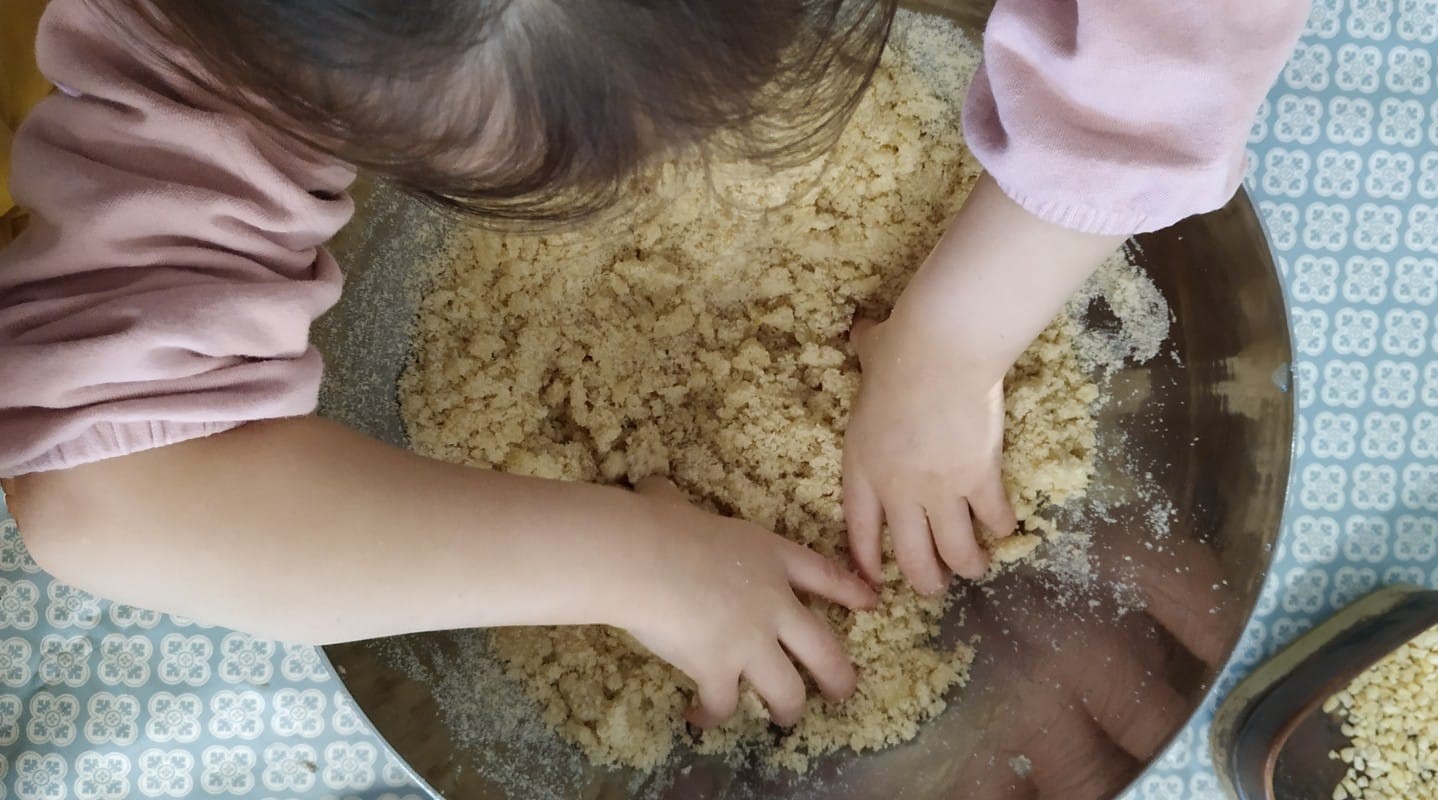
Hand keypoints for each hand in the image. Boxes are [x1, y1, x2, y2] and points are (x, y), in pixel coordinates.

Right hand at [620, 477, 877, 728]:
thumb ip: (673, 501)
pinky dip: (713, 714)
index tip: (872, 602)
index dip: (850, 590)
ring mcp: (751, 642)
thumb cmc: (661, 524)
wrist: (644, 557)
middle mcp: (773, 604)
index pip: (823, 574)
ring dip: (788, 709)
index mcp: (770, 556)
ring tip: (783, 718)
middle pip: (825, 650)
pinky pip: (724, 704)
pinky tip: (699, 716)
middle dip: (838, 677)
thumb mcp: (678, 505)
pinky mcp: (720, 670)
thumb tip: (652, 489)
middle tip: (841, 691)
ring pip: (789, 691)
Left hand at [843, 314, 1016, 593]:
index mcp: (862, 465)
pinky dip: (1002, 527)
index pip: (859, 528)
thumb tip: (860, 331)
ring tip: (974, 569)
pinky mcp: (979, 480)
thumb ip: (864, 352)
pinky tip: (1007, 528)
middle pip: (911, 555)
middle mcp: (898, 490)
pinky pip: (993, 517)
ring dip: (967, 564)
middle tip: (933, 589)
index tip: (873, 581)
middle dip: (924, 580)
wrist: (940, 354)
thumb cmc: (899, 350)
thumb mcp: (867, 356)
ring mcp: (940, 490)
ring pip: (955, 550)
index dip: (866, 560)